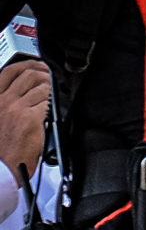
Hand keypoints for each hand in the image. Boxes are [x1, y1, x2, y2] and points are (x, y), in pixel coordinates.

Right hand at [0, 60, 49, 177]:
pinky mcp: (29, 118)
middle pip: (28, 75)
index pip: (10, 71)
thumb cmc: (3, 145)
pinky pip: (47, 103)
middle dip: (44, 73)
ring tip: (55, 94)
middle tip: (53, 78)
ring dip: (52, 88)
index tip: (39, 65)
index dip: (28, 64)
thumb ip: (10, 101)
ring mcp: (16, 108)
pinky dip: (54, 103)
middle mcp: (3, 100)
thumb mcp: (0, 116)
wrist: (3, 165)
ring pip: (41, 87)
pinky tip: (55, 108)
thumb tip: (28, 89)